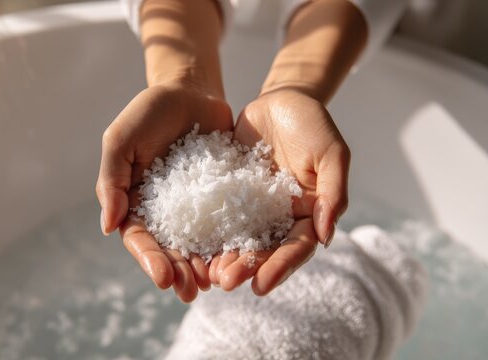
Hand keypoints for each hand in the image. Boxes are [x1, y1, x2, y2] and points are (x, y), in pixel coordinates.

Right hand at [96, 81, 232, 301]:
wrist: (191, 91)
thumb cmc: (149, 112)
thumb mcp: (121, 140)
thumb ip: (111, 180)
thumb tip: (108, 226)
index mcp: (136, 201)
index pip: (139, 238)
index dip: (150, 260)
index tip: (164, 279)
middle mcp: (165, 210)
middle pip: (169, 248)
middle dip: (179, 272)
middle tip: (191, 293)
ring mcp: (195, 205)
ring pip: (198, 242)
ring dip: (204, 265)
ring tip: (216, 284)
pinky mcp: (222, 195)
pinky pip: (227, 221)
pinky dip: (231, 240)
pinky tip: (241, 256)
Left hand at [210, 88, 349, 294]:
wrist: (280, 100)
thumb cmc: (313, 124)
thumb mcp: (331, 153)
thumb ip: (333, 192)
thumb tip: (325, 237)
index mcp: (307, 213)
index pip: (296, 247)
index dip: (280, 267)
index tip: (261, 286)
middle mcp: (279, 215)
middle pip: (264, 249)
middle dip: (247, 267)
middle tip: (226, 282)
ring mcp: (252, 205)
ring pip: (239, 237)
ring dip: (225, 256)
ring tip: (208, 273)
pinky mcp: (230, 191)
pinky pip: (218, 213)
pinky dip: (207, 229)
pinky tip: (192, 243)